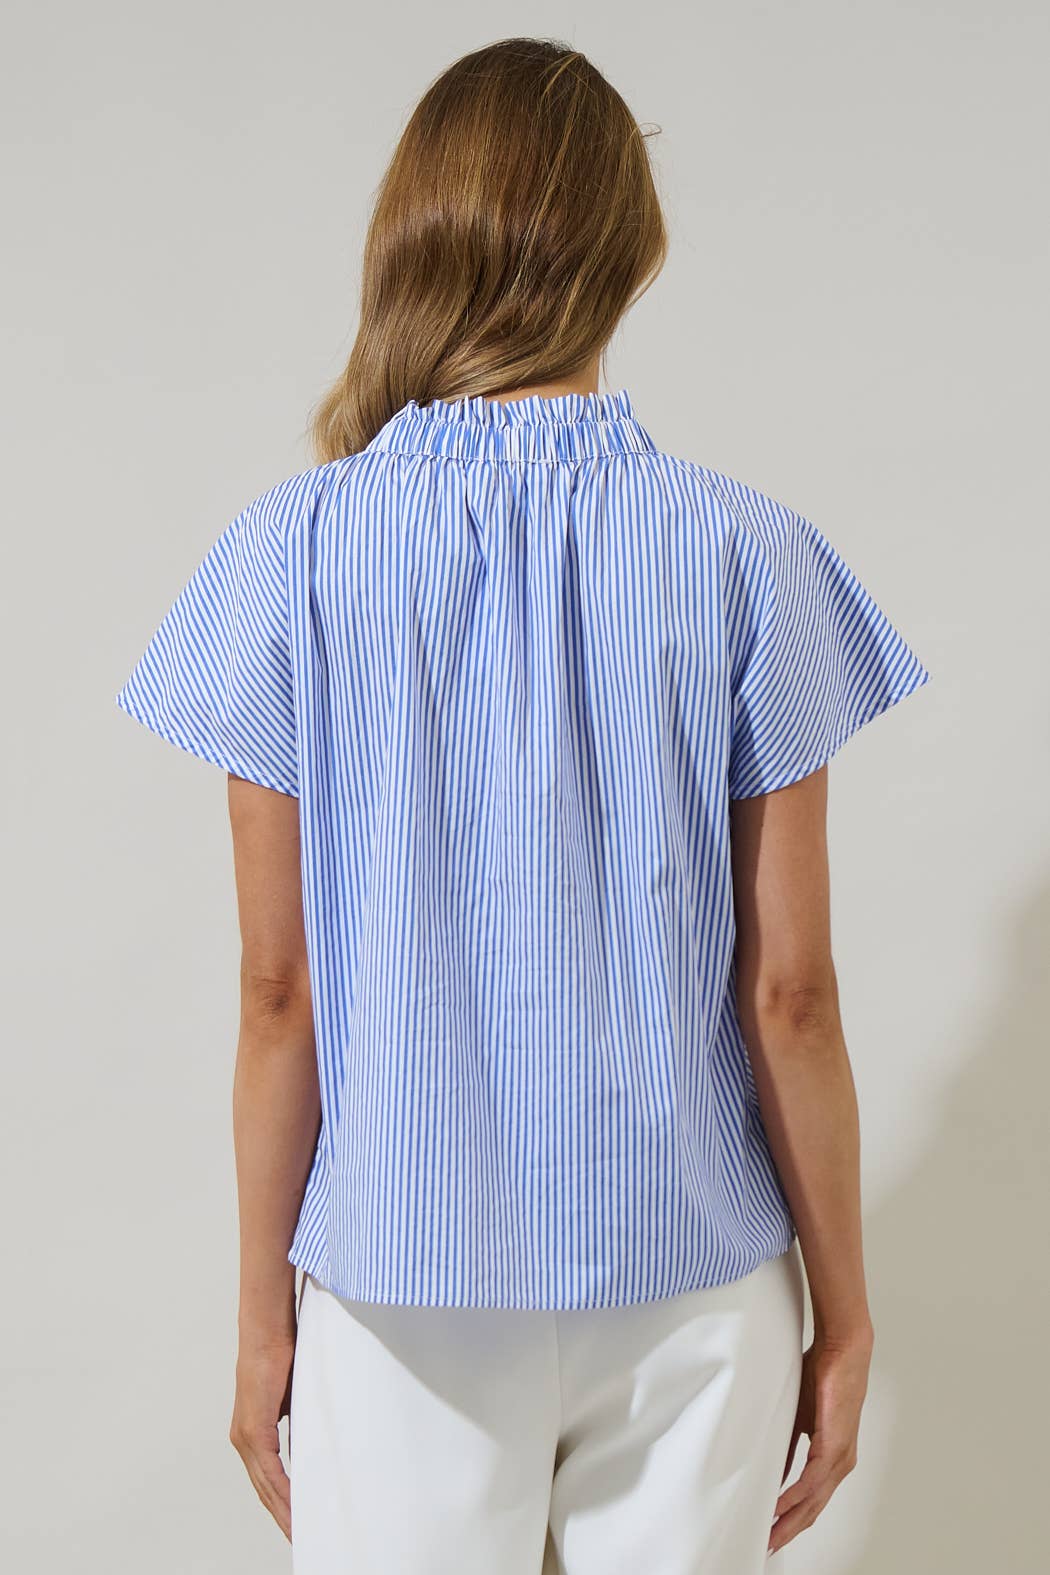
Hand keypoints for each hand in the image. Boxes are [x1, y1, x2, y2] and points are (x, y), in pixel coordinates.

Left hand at [229, 1331, 296, 1540]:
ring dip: (283, 1511)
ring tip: (299, 1533)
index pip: (267, 1480)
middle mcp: (244, 1439)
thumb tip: (313, 1447)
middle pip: (264, 1491)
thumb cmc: (283, 1356)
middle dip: (283, 1517)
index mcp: (253, 1433)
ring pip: (265, 1485)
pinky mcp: (253, 1427)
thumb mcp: (295, 1400)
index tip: (296, 1524)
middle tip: (300, 1540)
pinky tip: (294, 1508)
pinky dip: (282, 1491)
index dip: (281, 1504)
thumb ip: (299, 1425)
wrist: (269, 1330)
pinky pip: (269, 1470)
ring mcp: (246, 1435)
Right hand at [768, 1326, 872, 1555]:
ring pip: (813, 1500)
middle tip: (766, 1545)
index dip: (792, 1519)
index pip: (811, 1498)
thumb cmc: (822, 1376)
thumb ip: (789, 1447)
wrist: (841, 1349)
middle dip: (788, 1529)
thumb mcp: (798, 1418)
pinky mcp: (834, 1444)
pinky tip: (778, 1506)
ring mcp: (839, 1455)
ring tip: (769, 1534)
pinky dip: (794, 1496)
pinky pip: (812, 1479)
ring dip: (789, 1520)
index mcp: (833, 1456)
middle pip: (812, 1508)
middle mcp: (840, 1462)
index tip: (771, 1532)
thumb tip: (775, 1473)